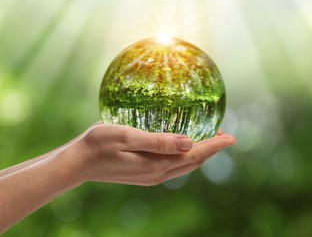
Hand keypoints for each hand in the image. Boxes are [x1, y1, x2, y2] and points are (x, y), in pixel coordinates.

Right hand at [63, 123, 236, 185]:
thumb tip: (188, 143)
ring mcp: (151, 176)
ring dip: (199, 154)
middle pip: (192, 162)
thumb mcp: (128, 137)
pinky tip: (184, 148)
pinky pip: (173, 166)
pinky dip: (185, 157)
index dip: (214, 146)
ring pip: (184, 166)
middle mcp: (157, 174)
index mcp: (156, 165)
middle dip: (211, 150)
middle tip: (225, 136)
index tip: (232, 137)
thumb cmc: (100, 144)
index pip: (193, 155)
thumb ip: (158, 141)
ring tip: (210, 141)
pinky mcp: (144, 174)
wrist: (79, 163)